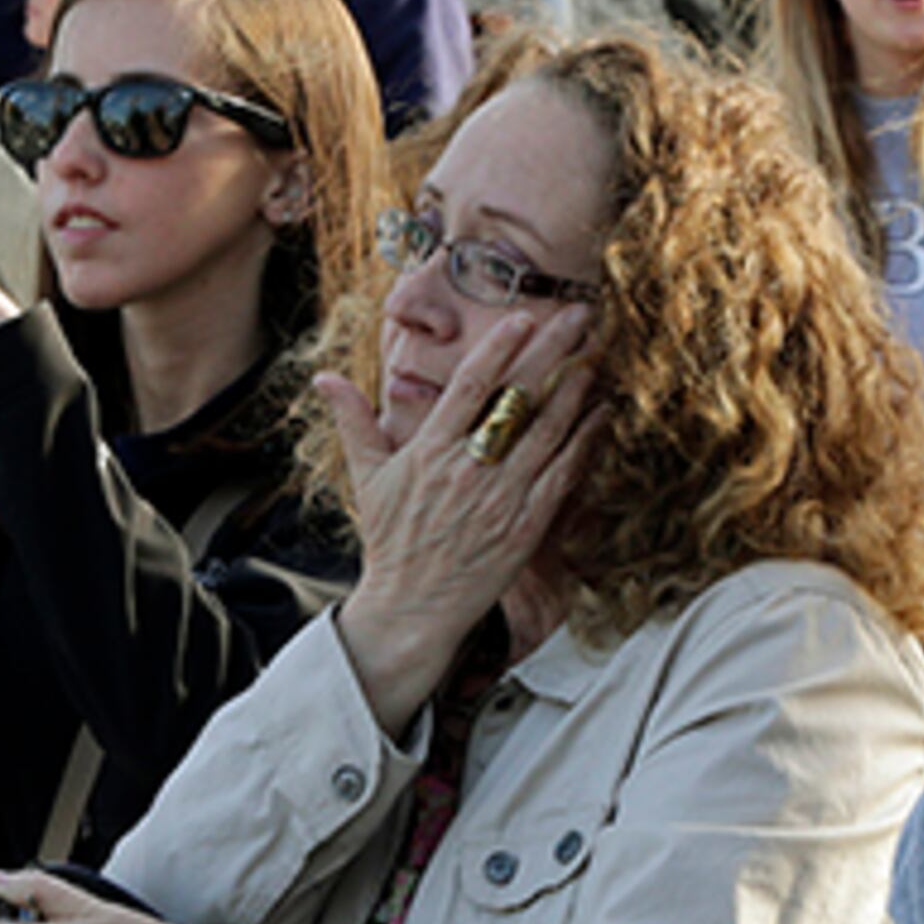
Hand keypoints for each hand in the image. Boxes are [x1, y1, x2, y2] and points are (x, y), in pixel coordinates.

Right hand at [320, 305, 599, 734]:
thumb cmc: (392, 539)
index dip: (499, 349)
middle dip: (552, 352)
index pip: (470, 388)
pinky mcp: (527, 527)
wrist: (413, 608)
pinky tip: (601, 413)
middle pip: (518, 399)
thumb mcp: (367, 478)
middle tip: (579, 315)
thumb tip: (323, 377)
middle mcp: (469, 470)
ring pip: (548, 432)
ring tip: (597, 353)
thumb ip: (353, 421)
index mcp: (430, 451)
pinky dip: (584, 442)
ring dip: (576, 389)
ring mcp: (502, 498)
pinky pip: (563, 475)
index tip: (523, 317)